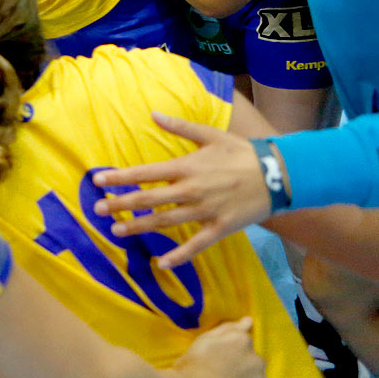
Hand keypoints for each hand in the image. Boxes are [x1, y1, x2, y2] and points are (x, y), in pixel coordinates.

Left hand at [90, 112, 270, 268]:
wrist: (280, 174)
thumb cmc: (243, 153)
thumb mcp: (211, 135)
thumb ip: (180, 127)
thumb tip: (153, 113)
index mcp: (187, 167)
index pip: (145, 173)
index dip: (120, 177)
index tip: (97, 181)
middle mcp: (192, 190)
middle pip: (149, 200)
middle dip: (121, 204)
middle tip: (97, 210)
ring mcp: (206, 211)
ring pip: (166, 222)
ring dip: (140, 227)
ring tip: (116, 230)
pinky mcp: (221, 228)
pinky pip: (197, 244)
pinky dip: (180, 255)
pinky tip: (162, 263)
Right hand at [171, 318, 270, 377]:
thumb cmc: (191, 368)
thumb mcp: (204, 342)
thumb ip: (228, 329)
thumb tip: (248, 321)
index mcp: (242, 341)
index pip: (243, 344)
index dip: (230, 354)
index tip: (218, 362)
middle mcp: (258, 360)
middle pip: (254, 363)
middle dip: (243, 369)